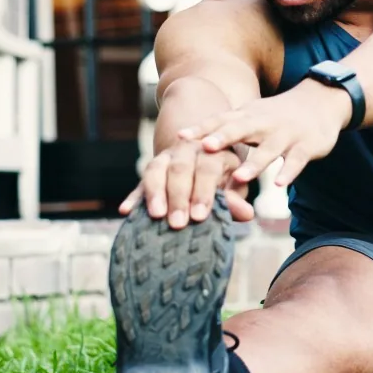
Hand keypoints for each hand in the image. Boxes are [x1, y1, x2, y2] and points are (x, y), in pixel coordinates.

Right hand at [118, 136, 256, 228]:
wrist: (205, 152)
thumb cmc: (225, 176)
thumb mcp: (236, 184)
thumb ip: (237, 199)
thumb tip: (247, 214)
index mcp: (213, 151)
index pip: (208, 167)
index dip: (203, 191)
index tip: (200, 216)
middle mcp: (188, 150)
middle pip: (180, 168)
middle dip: (178, 196)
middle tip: (178, 223)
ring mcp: (166, 158)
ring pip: (156, 169)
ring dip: (155, 193)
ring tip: (156, 215)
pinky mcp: (152, 170)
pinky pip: (139, 182)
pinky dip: (133, 196)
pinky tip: (126, 211)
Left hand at [178, 81, 353, 191]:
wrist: (320, 102)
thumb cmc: (276, 117)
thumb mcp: (251, 118)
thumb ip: (226, 132)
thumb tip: (190, 152)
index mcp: (247, 116)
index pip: (220, 120)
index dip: (201, 128)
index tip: (179, 137)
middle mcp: (264, 122)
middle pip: (241, 129)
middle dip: (223, 138)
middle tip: (204, 148)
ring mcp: (286, 134)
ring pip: (269, 149)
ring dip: (254, 163)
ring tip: (239, 178)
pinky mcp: (306, 146)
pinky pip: (296, 161)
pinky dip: (288, 172)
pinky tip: (279, 184)